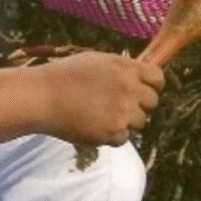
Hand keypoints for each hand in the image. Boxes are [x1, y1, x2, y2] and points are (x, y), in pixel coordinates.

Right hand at [38, 50, 163, 146]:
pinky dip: (112, 136)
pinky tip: (93, 126)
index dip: (151, 86)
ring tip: (100, 116)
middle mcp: (129, 89)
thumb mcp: (97, 61)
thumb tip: (139, 78)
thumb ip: (121, 69)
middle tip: (118, 106)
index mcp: (126, 68)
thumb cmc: (64, 76)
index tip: (142, 91)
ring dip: (125, 122)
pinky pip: (124, 138)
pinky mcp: (114, 132)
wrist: (42, 97)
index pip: (158, 78)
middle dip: (139, 105)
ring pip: (140, 122)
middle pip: (152, 102)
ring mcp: (123, 111)